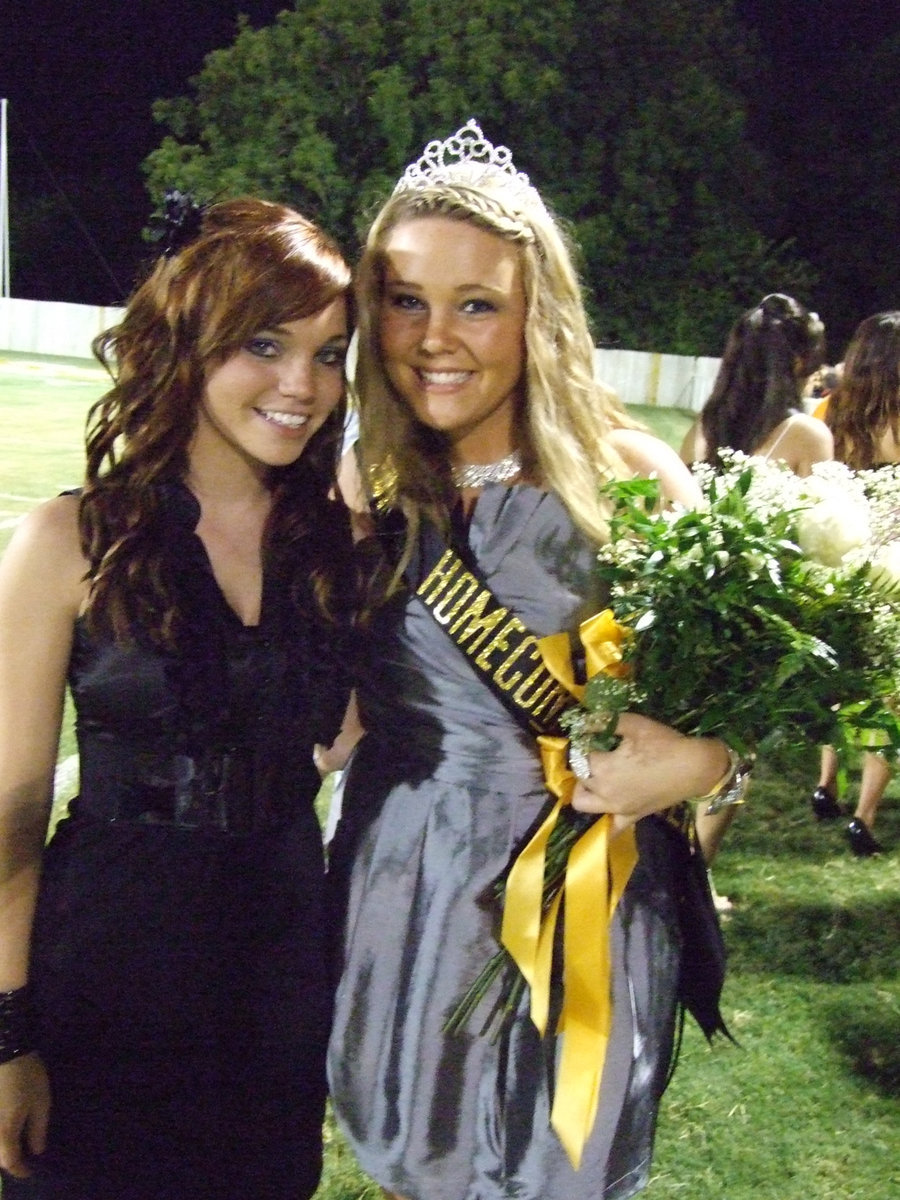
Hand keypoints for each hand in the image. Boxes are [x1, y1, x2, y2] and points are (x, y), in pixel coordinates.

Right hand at [0, 1054, 50, 1177]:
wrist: (5, 1049)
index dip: (20, 1170)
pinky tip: (4, 1127)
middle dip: (6, 1161)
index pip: (9, 1162)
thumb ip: (38, 1129)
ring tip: (12, 1143)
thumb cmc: (26, 1076)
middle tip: (20, 1158)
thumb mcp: (41, 1101)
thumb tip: (35, 1151)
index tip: (29, 1170)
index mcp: (4, 1132)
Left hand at [571, 712, 729, 819]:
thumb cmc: (664, 743)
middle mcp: (605, 791)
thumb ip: (604, 722)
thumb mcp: (633, 724)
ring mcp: (617, 808)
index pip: (578, 757)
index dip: (581, 745)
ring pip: (584, 804)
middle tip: (593, 754)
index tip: (588, 738)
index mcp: (603, 768)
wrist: (695, 767)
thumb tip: (583, 722)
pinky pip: (612, 829)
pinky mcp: (632, 817)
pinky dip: (604, 825)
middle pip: (578, 779)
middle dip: (581, 765)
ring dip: (584, 790)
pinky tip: (605, 813)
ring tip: (595, 778)